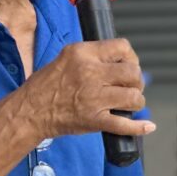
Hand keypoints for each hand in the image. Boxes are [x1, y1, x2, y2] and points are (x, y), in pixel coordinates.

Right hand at [19, 38, 154, 143]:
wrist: (30, 112)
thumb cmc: (46, 86)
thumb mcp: (67, 58)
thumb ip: (93, 57)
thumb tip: (121, 62)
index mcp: (83, 54)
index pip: (122, 47)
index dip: (131, 58)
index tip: (129, 67)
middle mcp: (90, 73)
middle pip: (133, 73)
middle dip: (137, 81)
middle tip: (131, 88)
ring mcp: (93, 98)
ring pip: (133, 97)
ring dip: (137, 102)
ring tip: (130, 104)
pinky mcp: (94, 120)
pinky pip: (124, 124)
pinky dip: (139, 127)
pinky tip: (146, 127)